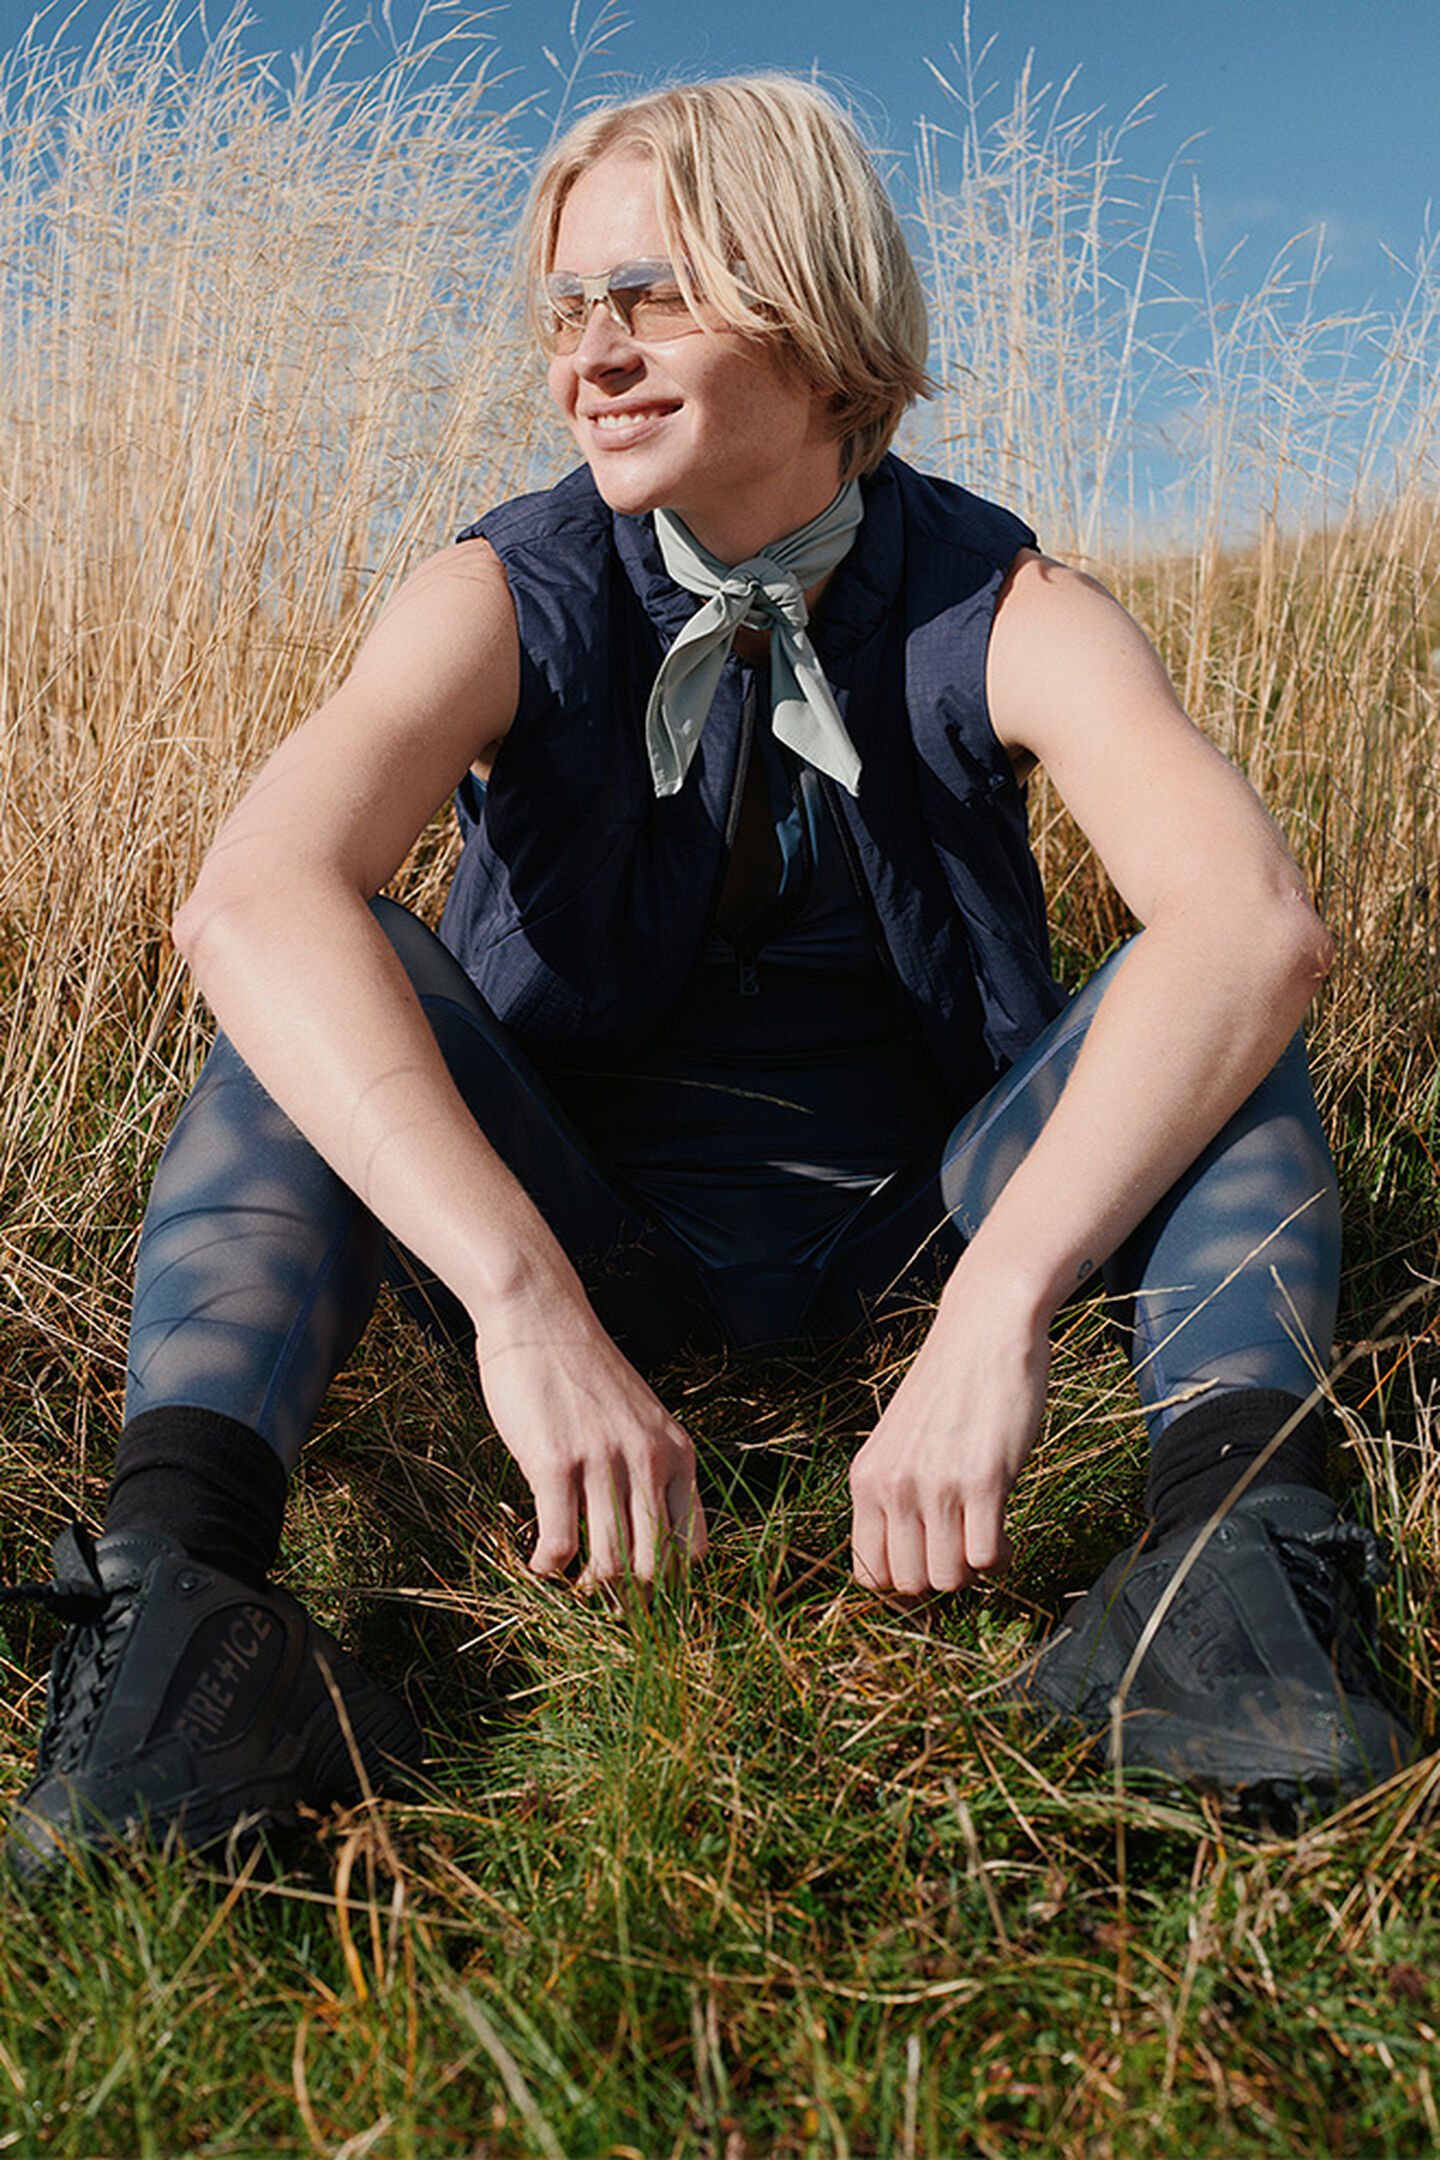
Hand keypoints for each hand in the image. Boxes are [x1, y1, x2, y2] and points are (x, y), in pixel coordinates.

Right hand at [475, 1286, 705, 1589]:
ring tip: (569, 1581)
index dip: (670, 1580)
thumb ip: (651, 1468)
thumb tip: (645, 1537)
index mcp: (677, 1452)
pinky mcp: (555, 1463)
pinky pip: (560, 1543)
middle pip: (653, 1566)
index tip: (642, 1589)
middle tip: (602, 1597)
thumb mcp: (641, 1417)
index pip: (693, 1546)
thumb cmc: (585, 1373)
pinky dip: (548, 1567)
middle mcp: (648, 1460)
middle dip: (628, 1595)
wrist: (541, 1317)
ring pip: (608, 1564)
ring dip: (586, 1587)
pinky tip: (539, 1563)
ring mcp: (603, 1462)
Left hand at [848, 1273, 1049, 1594]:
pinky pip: (986, 1558)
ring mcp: (937, 1486)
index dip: (901, 1579)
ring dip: (972, 1569)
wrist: (985, 1330)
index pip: (867, 1573)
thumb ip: (895, 1493)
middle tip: (962, 1545)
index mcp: (865, 1479)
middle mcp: (894, 1487)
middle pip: (909, 1584)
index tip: (928, 1559)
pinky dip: (1000, 1557)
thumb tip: (911, 1560)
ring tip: (984, 1537)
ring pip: (949, 1579)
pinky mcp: (984, 1480)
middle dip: (940, 1576)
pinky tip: (1004, 1533)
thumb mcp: (900, 1441)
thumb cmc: (949, 1387)